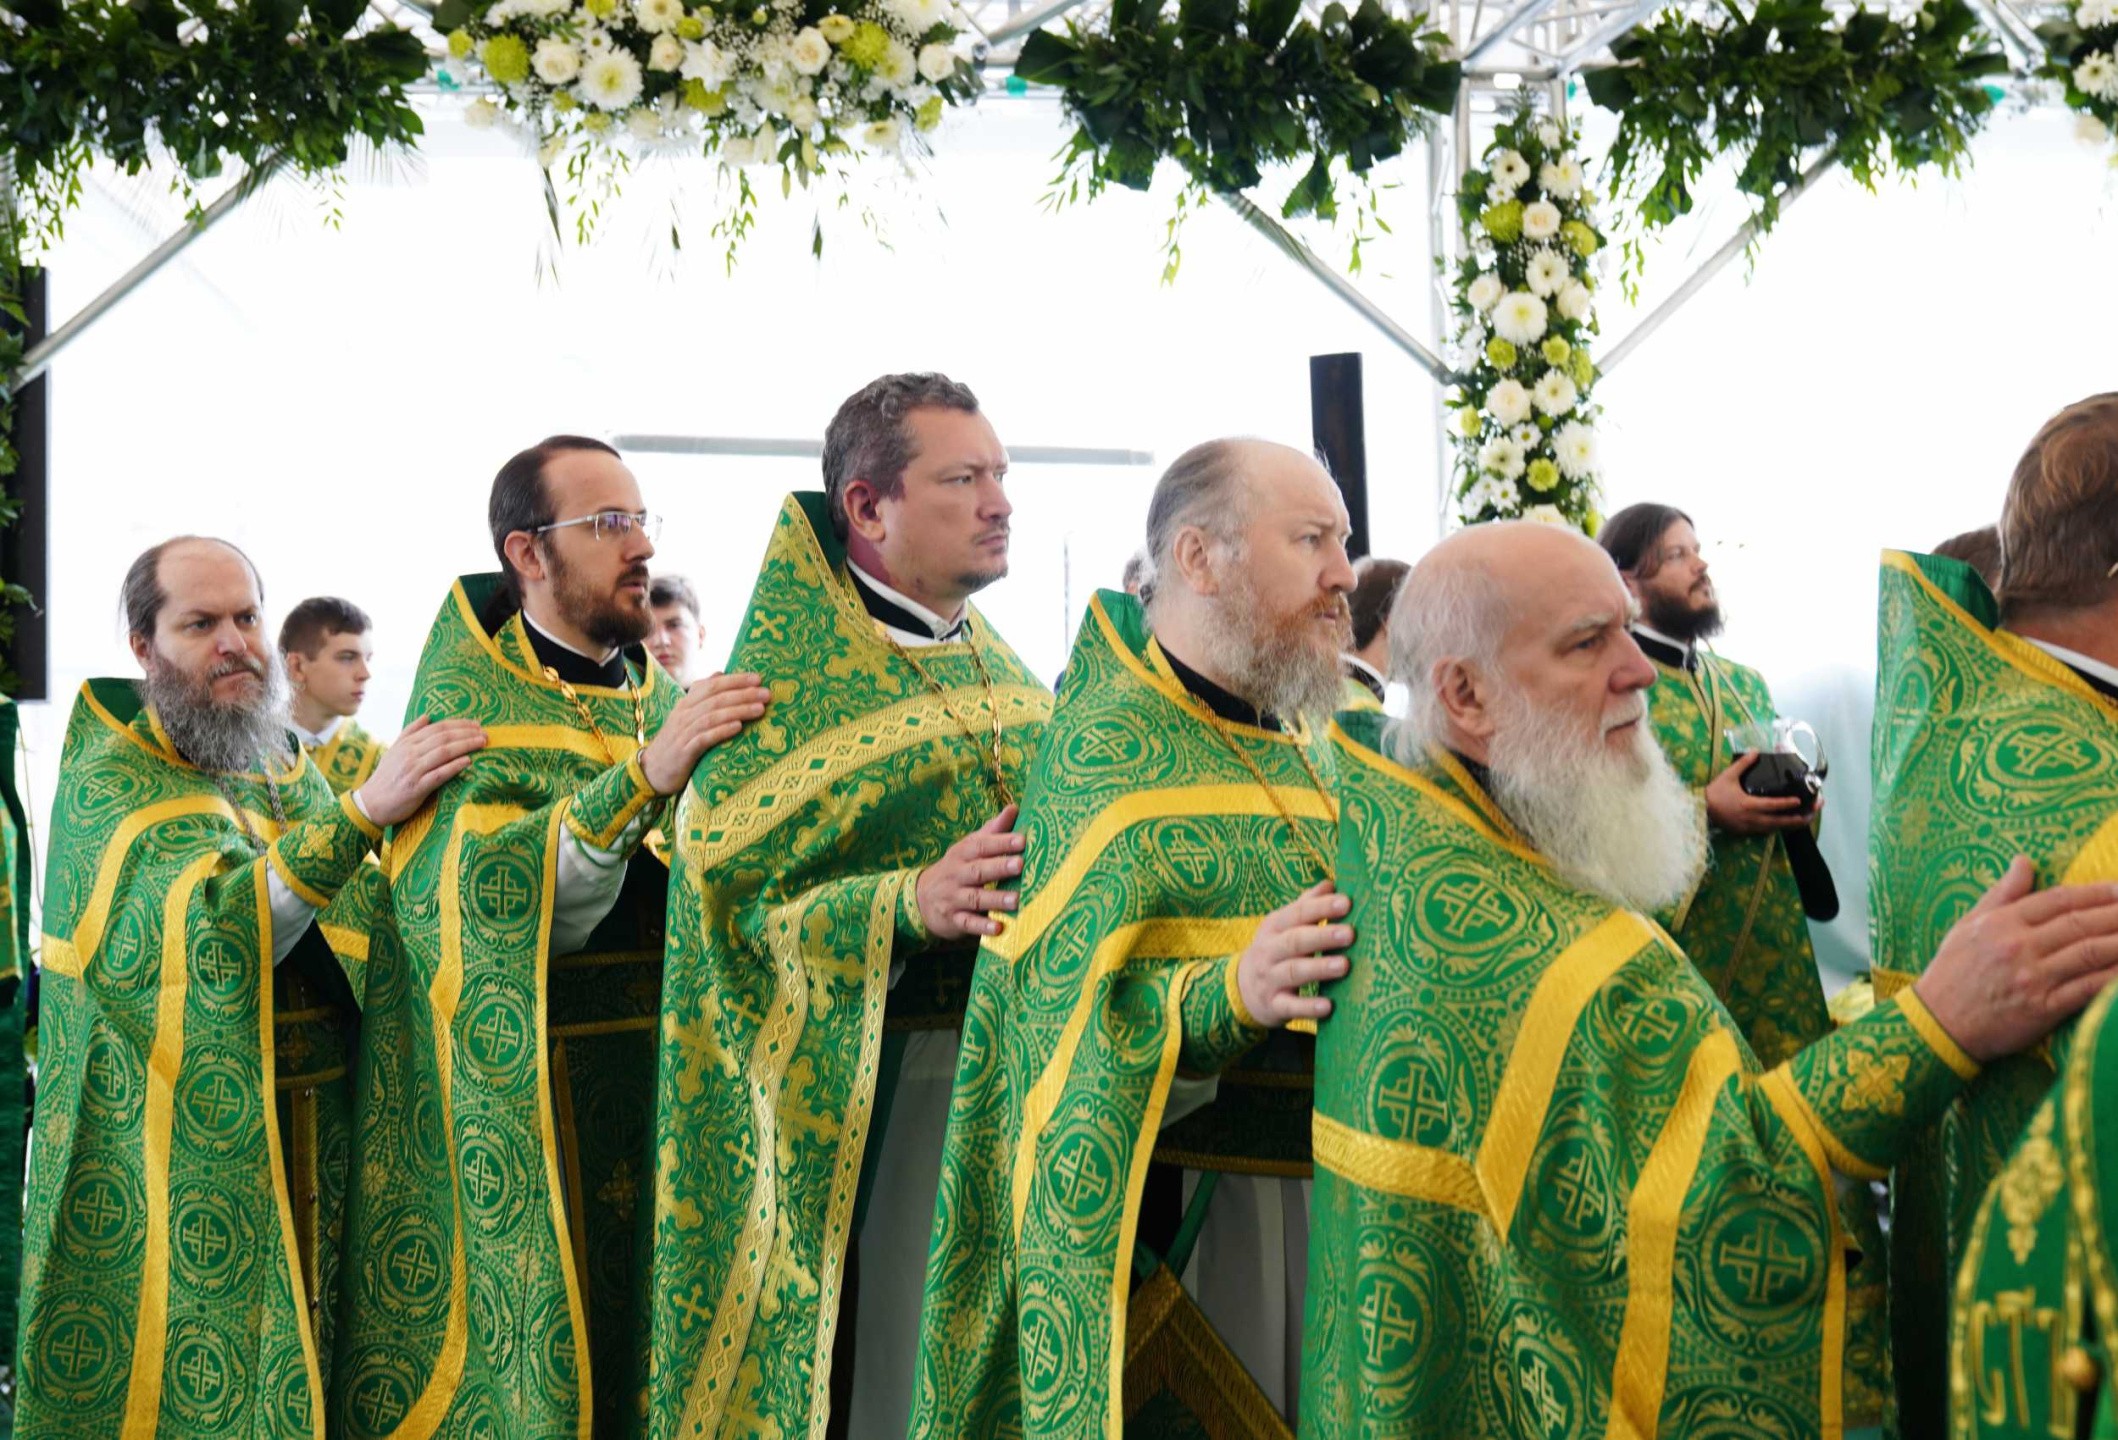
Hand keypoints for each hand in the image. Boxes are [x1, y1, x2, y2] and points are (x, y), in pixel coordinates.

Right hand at [352, 717, 486, 826]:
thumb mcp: (394, 751)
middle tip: (485, 733)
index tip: (475, 724)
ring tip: (482, 743)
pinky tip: (468, 761)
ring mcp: (413, 770)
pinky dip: (454, 766)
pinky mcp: (416, 787)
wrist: (371, 803)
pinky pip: (439, 774)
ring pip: (443, 752)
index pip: (437, 728)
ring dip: (465, 745)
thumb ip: (410, 733)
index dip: (458, 724)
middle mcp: (410, 753)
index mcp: (407, 743)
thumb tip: (427, 716)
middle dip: (466, 733)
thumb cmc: (386, 777)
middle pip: (443, 737)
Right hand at [640, 672, 772, 794]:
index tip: (758, 678)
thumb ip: (702, 695)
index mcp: (687, 703)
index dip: (735, 680)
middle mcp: (684, 714)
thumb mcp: (687, 715)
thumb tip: (720, 673)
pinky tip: (738, 727)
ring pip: (713, 716)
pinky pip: (704, 738)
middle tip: (766, 693)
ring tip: (759, 709)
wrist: (653, 770)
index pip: (712, 685)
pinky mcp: (684, 751)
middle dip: (743, 694)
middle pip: (716, 698)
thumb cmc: (677, 741)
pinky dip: (721, 731)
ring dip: (738, 711)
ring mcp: (683, 732)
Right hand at [916, 805, 1025, 941]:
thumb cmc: (956, 868)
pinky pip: (968, 923)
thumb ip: (992, 831)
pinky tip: (998, 928)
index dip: (1001, 842)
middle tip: (1021, 864)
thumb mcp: (969, 847)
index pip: (982, 845)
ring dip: (996, 899)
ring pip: (975, 897)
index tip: (1022, 840)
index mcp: (963, 854)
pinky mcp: (953, 919)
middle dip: (999, 867)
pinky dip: (982, 926)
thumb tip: (1014, 808)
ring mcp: (954, 898)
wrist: (921, 898)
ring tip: (1016, 900)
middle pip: (979, 870)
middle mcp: (957, 874)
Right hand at [1236, 881, 1352, 1027]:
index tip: (1347, 903)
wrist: (1239, 989)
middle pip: (1295, 941)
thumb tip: (1330, 884)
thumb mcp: (1282, 926)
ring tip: (1345, 965)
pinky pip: (1290, 1006)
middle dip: (1322, 936)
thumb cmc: (1274, 951)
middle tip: (1350, 934)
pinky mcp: (1273, 1005)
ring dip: (1319, 968)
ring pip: (1294, 972)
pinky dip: (1308, 1007)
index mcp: (1274, 927)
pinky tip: (1328, 1007)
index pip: (1298, 914)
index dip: (1321, 908)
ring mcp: (1270, 979)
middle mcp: (1269, 951)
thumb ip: (1305, 906)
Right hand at [1705, 753, 1811, 834]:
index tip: (1800, 800)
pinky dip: (1779, 827)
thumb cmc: (1714, 793)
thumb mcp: (1728, 776)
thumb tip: (1755, 750)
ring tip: (1806, 819)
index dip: (1787, 804)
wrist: (1699, 811)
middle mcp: (1752, 819)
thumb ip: (1743, 764)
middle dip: (1800, 818)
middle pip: (1781, 822)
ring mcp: (1750, 828)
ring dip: (1792, 825)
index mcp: (1749, 805)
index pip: (1773, 805)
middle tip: (1813, 812)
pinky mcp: (1746, 832)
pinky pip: (1767, 831)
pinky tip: (1786, 824)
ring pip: (1776, 829)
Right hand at [1913, 857, 2117, 1061]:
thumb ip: (2001, 894)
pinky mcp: (2042, 1008)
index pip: (2058, 900)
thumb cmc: (1951, 973)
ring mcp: (2032, 978)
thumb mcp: (1968, 925)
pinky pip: (2088, 988)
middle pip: (2080, 923)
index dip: (2095, 892)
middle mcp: (2019, 946)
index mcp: (2002, 923)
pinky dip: (2113, 979)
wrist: (1937, 1024)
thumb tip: (2024, 861)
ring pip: (2090, 952)